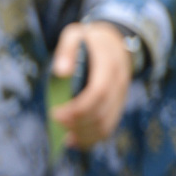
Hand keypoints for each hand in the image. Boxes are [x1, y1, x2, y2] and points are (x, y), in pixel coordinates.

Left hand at [50, 21, 134, 149]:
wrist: (114, 41)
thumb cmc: (88, 40)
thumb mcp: (75, 35)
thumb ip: (67, 49)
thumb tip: (61, 72)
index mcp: (109, 66)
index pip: (98, 93)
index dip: (77, 108)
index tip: (55, 113)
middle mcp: (119, 83)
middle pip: (101, 113)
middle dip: (77, 123)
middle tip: (55, 121)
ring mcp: (120, 96)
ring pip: (106, 125)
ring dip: (83, 134)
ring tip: (63, 136)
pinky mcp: (116, 105)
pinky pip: (108, 127)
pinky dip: (90, 138)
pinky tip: (72, 140)